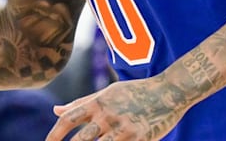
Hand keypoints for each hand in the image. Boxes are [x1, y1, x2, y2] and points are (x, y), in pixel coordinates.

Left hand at [46, 77, 189, 140]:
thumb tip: (55, 110)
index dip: (55, 134)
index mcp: (99, 102)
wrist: (171, 90)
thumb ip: (81, 103)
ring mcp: (125, 128)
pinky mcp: (140, 138)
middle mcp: (109, 115)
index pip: (69, 119)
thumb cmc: (136, 92)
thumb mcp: (108, 93)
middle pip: (81, 139)